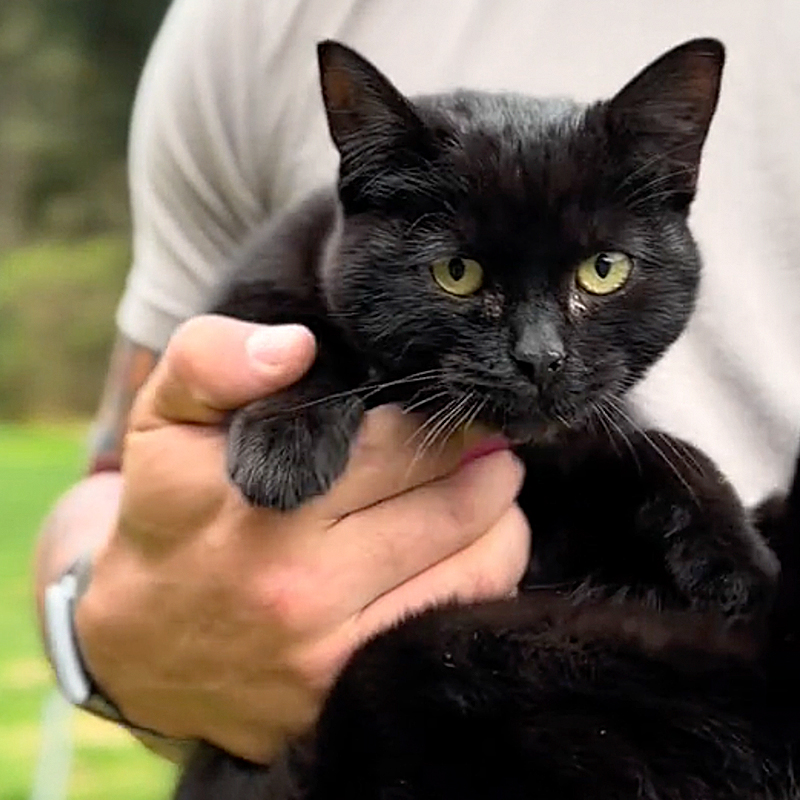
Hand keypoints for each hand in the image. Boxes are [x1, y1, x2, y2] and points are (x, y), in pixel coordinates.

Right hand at [75, 315, 528, 762]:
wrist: (138, 643)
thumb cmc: (169, 512)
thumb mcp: (164, 420)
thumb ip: (211, 360)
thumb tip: (295, 346)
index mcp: (261, 504)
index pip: (397, 443)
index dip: (440, 417)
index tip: (454, 405)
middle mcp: (299, 585)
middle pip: (452, 503)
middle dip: (488, 463)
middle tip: (491, 445)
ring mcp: (329, 652)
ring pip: (476, 566)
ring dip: (502, 518)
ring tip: (493, 490)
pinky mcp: (345, 695)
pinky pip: (458, 624)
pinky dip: (488, 574)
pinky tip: (475, 547)